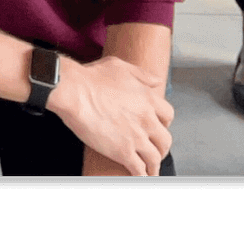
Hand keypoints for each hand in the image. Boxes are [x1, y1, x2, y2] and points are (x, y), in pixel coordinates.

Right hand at [47, 54, 172, 176]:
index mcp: (148, 98)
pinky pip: (139, 169)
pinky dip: (142, 175)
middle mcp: (147, 119)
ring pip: (155, 158)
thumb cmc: (92, 78)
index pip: (168, 115)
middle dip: (162, 147)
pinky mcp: (123, 152)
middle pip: (165, 139)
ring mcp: (136, 137)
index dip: (164, 123)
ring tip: (150, 169)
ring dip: (154, 165)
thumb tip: (156, 81)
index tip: (159, 127)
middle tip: (157, 150)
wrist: (75, 91)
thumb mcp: (121, 67)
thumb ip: (142, 75)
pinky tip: (140, 177)